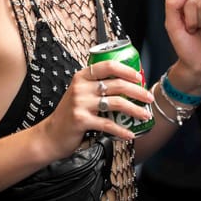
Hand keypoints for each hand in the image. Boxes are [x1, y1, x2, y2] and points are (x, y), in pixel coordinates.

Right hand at [37, 58, 153, 156]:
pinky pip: (108, 124)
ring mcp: (80, 103)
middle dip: (137, 91)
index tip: (140, 76)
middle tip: (149, 98)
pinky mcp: (81, 120)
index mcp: (82, 76)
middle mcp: (81, 87)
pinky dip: (121, 130)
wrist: (51, 134)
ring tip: (145, 115)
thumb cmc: (70, 113)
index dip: (126, 70)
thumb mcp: (80, 93)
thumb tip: (127, 84)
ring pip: (116, 103)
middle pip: (117, 84)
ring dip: (134, 110)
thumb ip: (97, 86)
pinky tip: (130, 134)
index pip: (107, 66)